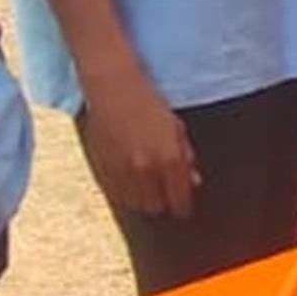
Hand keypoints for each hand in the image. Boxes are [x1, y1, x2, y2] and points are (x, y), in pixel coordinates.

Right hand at [76, 61, 199, 218]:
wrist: (112, 88)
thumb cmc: (148, 102)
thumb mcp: (176, 127)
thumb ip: (186, 157)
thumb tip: (194, 181)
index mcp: (169, 158)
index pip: (180, 201)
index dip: (183, 206)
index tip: (184, 206)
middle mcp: (145, 169)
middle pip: (156, 207)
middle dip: (163, 201)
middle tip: (164, 190)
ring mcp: (121, 171)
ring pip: (135, 203)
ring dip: (143, 198)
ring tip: (146, 182)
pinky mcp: (102, 169)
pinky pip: (116, 194)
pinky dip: (125, 191)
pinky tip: (129, 177)